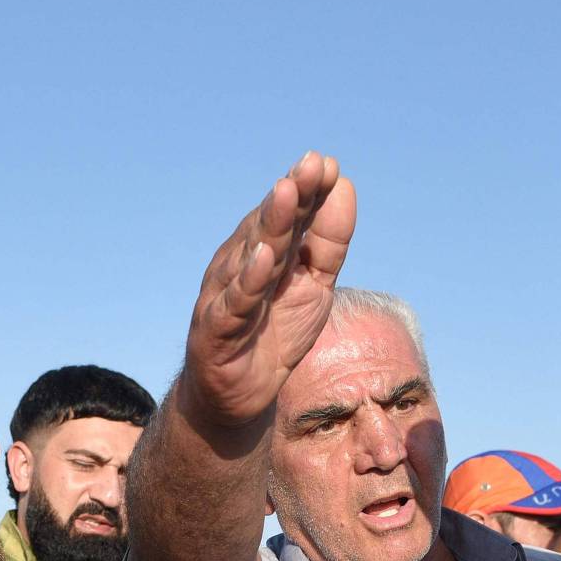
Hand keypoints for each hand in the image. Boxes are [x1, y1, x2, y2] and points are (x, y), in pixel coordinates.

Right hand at [177, 150, 357, 437]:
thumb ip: (328, 242)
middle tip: (311, 164)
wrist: (239, 396)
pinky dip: (248, 281)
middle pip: (271, 226)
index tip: (329, 165)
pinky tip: (263, 259)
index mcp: (268, 251)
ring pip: (250, 255)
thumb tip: (344, 185)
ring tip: (287, 193)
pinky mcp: (215, 330)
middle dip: (292, 195)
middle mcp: (243, 264)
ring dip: (269, 224)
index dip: (309, 191)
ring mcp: (227, 295)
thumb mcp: (314, 286)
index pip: (292, 216)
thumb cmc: (275, 333)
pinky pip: (234, 303)